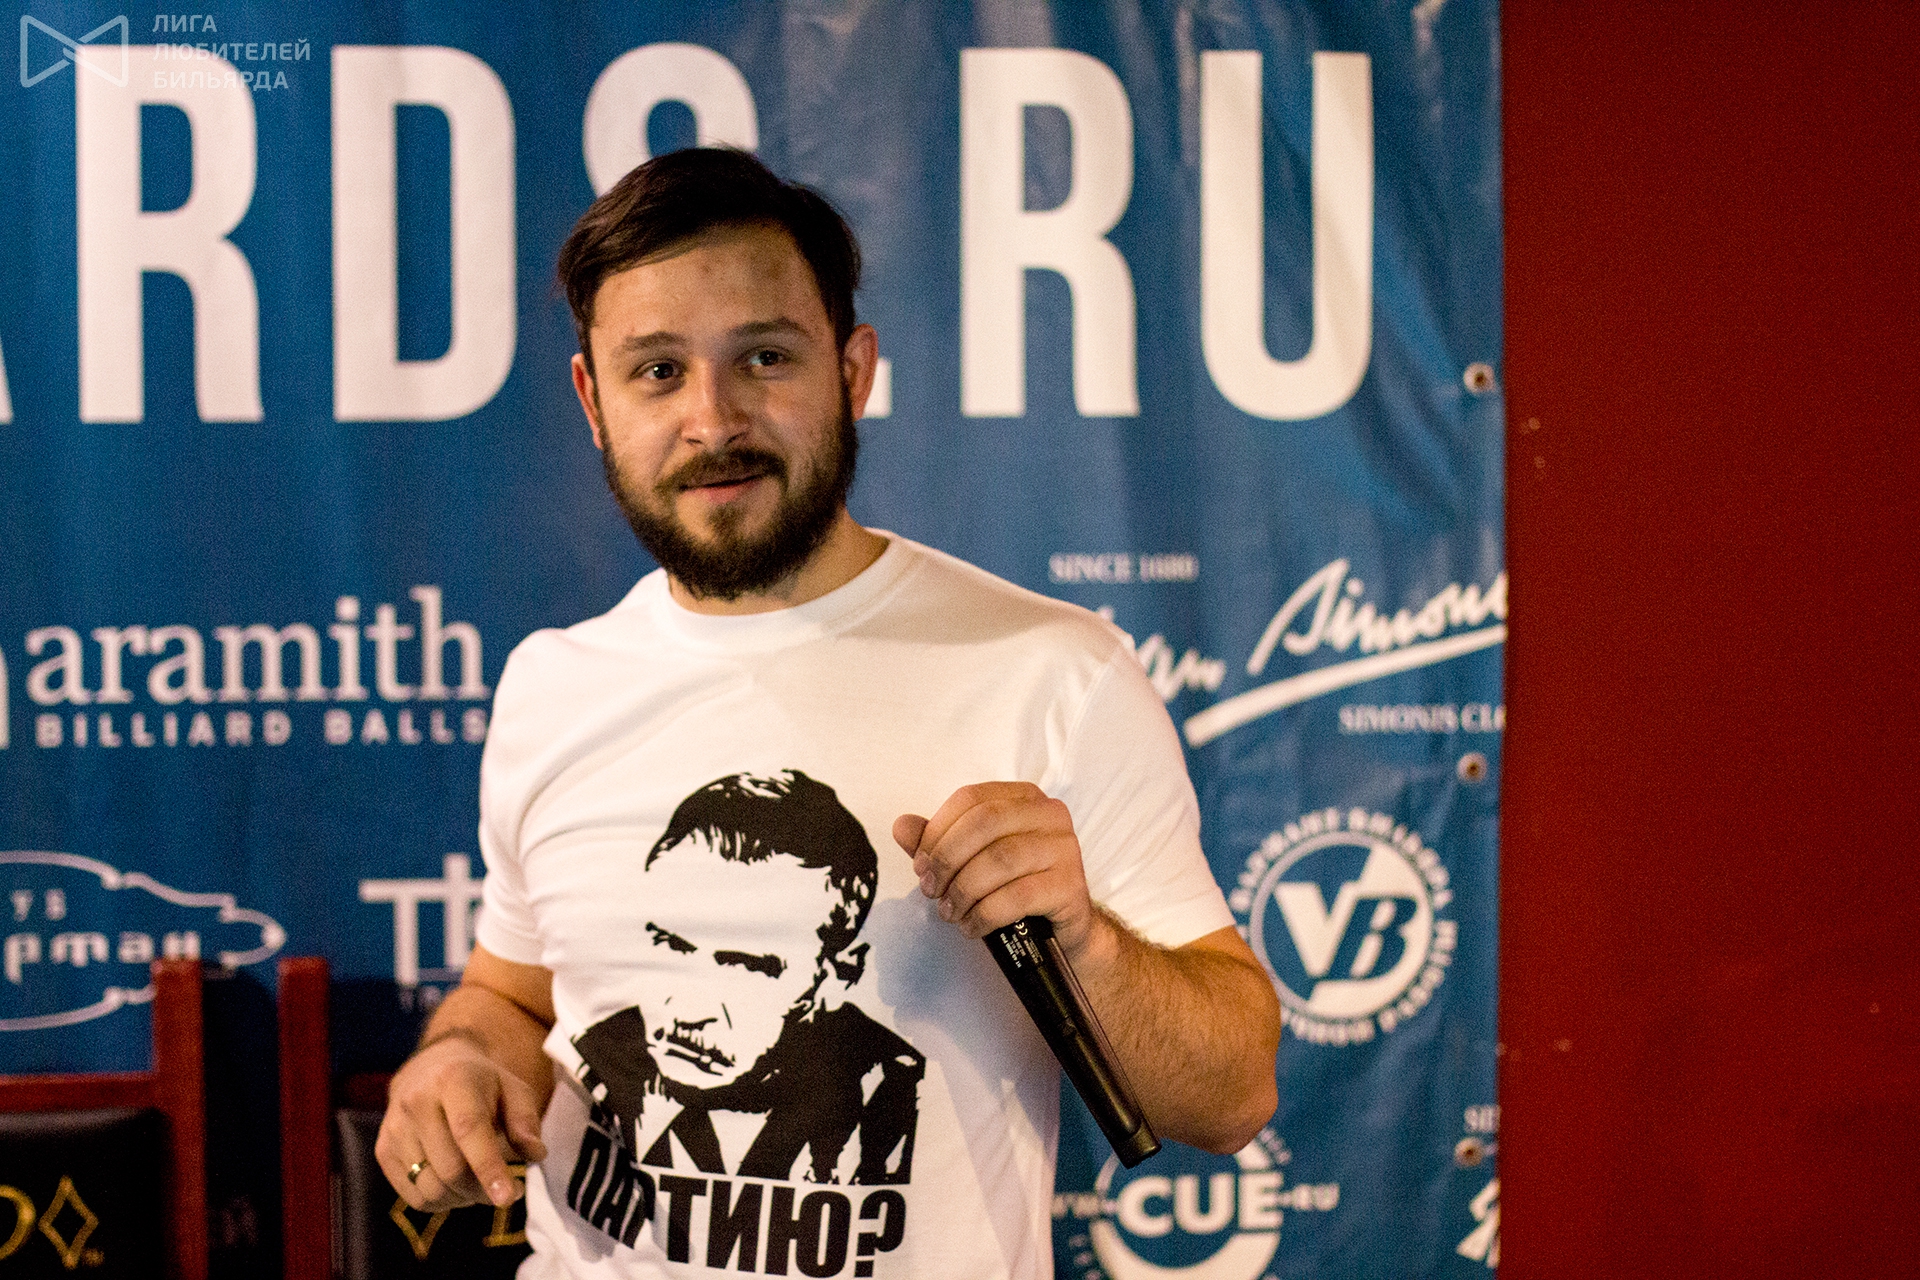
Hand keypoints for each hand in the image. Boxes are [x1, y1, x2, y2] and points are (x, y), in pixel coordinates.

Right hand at [375, 1029, 548, 1210]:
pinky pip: (414, 1197)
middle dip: (482, 1189)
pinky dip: (441, 1202)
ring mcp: (395, 1128)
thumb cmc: (481, 1084)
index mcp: (453, 1080)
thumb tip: (535, 1154)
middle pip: (450, 1169)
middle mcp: (417, 1102)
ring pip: (431, 1189)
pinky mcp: (383, 1150)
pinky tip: (455, 1184)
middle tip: (504, 1189)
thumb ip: (525, 1120)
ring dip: (462, 1198)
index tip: (507, 1197)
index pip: (469, 1130)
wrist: (430, 1070)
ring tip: (479, 1183)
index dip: (488, 1167)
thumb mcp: (512, 1089)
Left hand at [894, 782, 1109, 964]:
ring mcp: (1064, 848)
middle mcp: (1049, 814)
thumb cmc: (1014, 886)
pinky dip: (984, 914)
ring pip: (1000, 860)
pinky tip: (971, 926)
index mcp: (1023, 797)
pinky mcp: (1070, 885)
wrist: (1062, 928)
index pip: (970, 799)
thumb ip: (938, 841)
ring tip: (949, 912)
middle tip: (930, 891)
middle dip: (947, 859)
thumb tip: (902, 827)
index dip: (936, 831)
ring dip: (963, 890)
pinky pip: (1017, 896)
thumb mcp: (972, 859)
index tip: (920, 864)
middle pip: (984, 824)